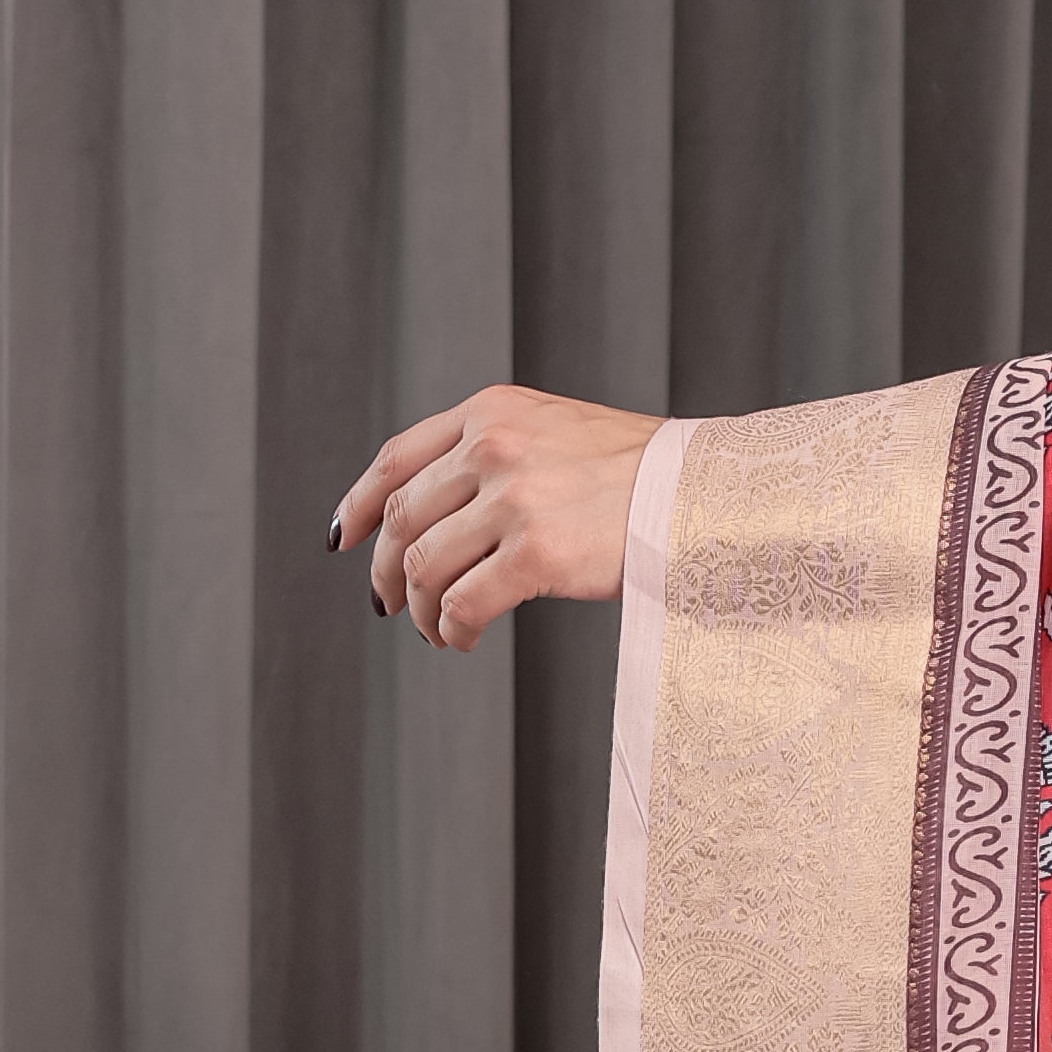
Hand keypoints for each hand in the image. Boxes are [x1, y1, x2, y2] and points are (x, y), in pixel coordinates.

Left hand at [331, 384, 660, 647]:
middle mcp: (494, 446)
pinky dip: (453, 628)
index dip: (362, 503)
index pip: (397, 457)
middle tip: (387, 603)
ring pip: (426, 566)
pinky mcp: (538, 553)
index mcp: (493, 412)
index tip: (347, 538)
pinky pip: (465, 602)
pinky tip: (462, 639)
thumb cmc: (644, 472)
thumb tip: (441, 513)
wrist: (704, 491)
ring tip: (435, 630)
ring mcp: (514, 499)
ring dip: (420, 609)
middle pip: (405, 518)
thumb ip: (499, 451)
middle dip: (385, 570)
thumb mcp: (558, 432)